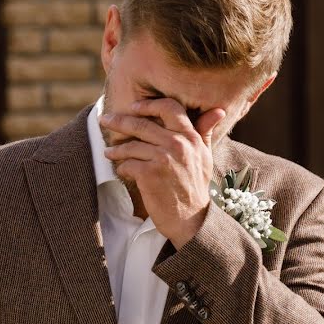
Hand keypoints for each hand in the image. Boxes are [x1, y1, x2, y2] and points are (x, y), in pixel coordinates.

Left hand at [100, 99, 225, 247]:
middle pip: (142, 124)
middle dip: (119, 121)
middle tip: (104, 119)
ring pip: (131, 145)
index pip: (169, 107)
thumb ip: (204, 132)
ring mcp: (163, 159)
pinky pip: (127, 164)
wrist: (191, 219)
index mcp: (191, 137)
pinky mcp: (150, 174)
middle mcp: (178, 144)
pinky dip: (122, 168)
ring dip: (116, 149)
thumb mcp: (205, 156)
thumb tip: (218, 110)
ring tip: (108, 152)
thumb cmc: (196, 187)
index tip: (133, 107)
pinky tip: (122, 171)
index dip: (149, 104)